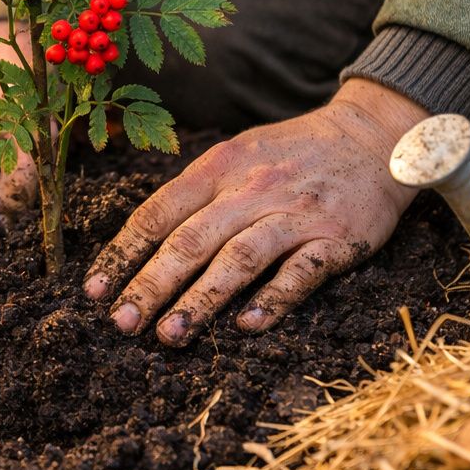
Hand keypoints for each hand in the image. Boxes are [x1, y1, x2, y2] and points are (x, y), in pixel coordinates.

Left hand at [82, 79, 429, 344]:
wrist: (373, 135)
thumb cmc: (295, 152)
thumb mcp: (238, 154)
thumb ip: (197, 192)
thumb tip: (144, 238)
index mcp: (220, 168)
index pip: (159, 212)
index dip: (124, 252)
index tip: (95, 291)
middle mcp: (252, 189)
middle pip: (191, 240)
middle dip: (152, 284)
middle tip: (123, 323)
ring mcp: (295, 214)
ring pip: (239, 259)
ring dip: (202, 300)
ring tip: (170, 334)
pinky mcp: (336, 238)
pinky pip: (301, 271)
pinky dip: (273, 298)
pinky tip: (247, 325)